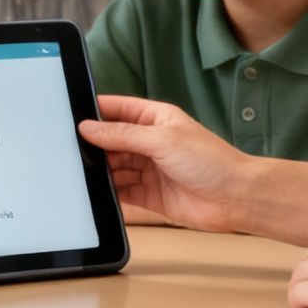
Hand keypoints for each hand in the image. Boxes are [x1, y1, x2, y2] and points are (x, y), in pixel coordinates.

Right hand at [79, 95, 249, 233]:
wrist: (236, 198)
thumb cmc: (212, 161)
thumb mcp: (162, 139)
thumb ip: (122, 134)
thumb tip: (90, 128)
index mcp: (157, 119)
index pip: (118, 110)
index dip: (96, 111)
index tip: (71, 115)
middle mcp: (151, 142)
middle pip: (113, 140)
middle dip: (95, 145)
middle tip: (73, 150)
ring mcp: (150, 169)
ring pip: (115, 167)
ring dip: (102, 170)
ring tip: (84, 173)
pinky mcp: (150, 194)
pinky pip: (122, 191)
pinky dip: (110, 192)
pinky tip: (98, 192)